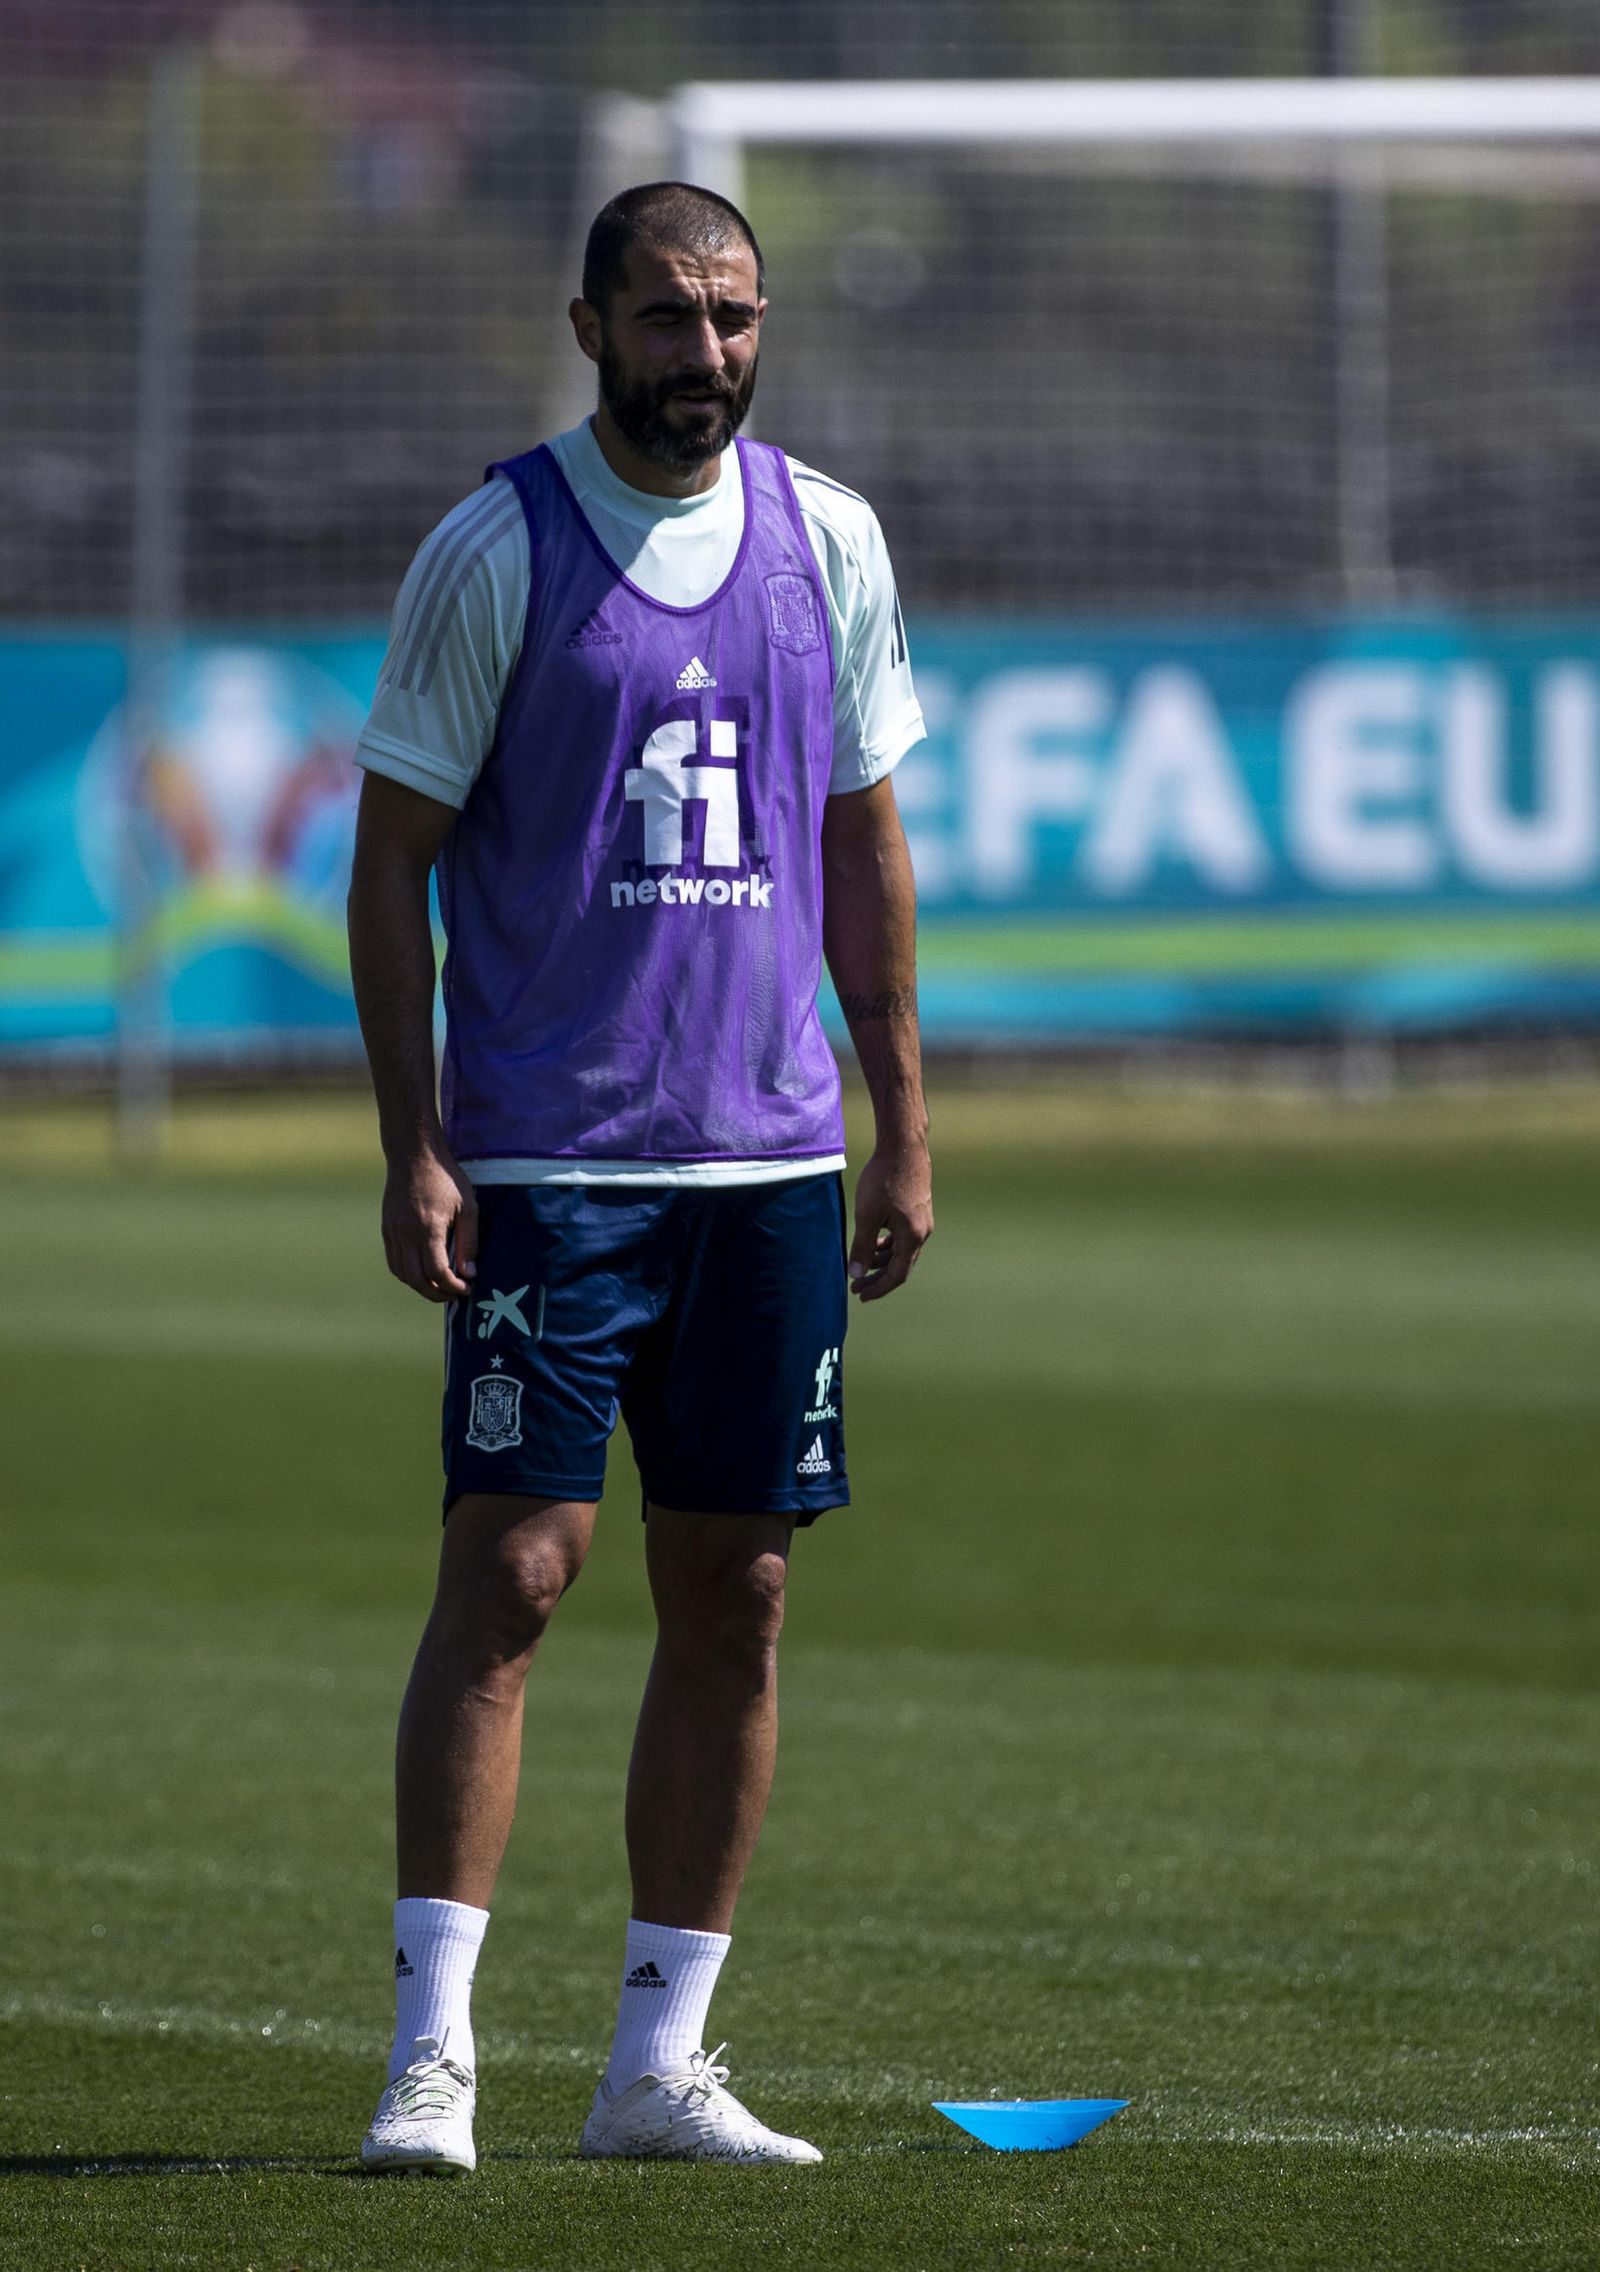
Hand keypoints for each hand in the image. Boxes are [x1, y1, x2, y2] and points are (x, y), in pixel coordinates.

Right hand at [381, 1141, 477, 1301]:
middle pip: (416, 1280)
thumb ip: (469, 1242)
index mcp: (427, 1228)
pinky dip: (407, 1274)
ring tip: (440, 1287)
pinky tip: (422, 1272)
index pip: (437, 1272)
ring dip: (421, 1286)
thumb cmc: (446, 1178)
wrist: (413, 1154)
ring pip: (402, 1274)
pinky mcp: (387, 1229)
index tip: (467, 1288)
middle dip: (437, 1294)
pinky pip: (393, 1261)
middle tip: (454, 1295)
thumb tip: (470, 1273)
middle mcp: (405, 1234)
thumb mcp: (468, 1207)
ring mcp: (392, 1232)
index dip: (453, 1287)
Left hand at [848, 1136, 932, 1301]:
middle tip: (856, 1285)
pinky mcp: (918, 1209)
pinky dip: (889, 1244)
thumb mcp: (867, 1215)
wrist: (903, 1146)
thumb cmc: (883, 1179)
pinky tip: (874, 1242)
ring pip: (902, 1250)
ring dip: (882, 1260)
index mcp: (913, 1236)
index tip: (860, 1295)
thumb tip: (857, 1273)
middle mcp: (922, 1232)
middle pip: (901, 1265)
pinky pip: (904, 1236)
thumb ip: (862, 1246)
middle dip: (878, 1277)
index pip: (897, 1274)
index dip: (878, 1287)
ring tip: (861, 1265)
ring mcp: (922, 1220)